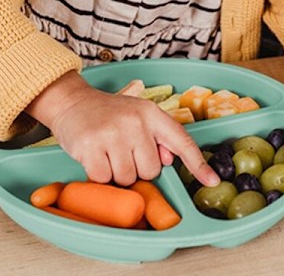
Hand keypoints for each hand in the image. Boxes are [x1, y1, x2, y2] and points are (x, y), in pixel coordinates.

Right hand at [26, 70, 219, 186]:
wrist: (72, 102)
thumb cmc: (108, 114)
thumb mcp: (137, 116)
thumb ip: (157, 137)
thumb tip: (169, 160)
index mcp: (151, 113)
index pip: (180, 140)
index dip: (198, 163)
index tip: (211, 180)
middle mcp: (135, 122)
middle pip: (150, 170)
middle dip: (137, 168)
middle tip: (122, 150)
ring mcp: (112, 134)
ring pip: (126, 178)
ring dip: (116, 173)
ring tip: (108, 152)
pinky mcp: (90, 147)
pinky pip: (103, 179)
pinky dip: (98, 175)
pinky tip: (94, 156)